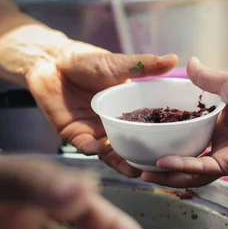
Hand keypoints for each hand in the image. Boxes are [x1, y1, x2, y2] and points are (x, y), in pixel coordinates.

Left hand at [26, 44, 177, 177]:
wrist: (52, 61)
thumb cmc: (86, 61)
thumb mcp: (120, 65)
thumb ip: (145, 66)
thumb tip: (174, 58)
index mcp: (129, 110)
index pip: (149, 129)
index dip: (161, 141)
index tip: (175, 150)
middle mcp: (115, 125)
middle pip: (133, 148)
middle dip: (144, 160)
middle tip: (157, 168)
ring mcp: (96, 131)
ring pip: (111, 154)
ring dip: (122, 163)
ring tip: (134, 170)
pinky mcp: (75, 135)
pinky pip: (86, 147)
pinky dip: (93, 149)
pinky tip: (100, 148)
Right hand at [141, 57, 227, 186]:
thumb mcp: (227, 83)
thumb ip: (206, 78)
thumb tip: (189, 62)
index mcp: (215, 127)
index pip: (183, 137)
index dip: (163, 139)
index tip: (142, 136)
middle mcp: (217, 145)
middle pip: (182, 159)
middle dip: (159, 164)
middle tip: (134, 162)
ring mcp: (224, 157)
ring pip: (189, 171)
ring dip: (166, 173)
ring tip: (141, 172)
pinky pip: (203, 169)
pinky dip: (182, 167)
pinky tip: (162, 163)